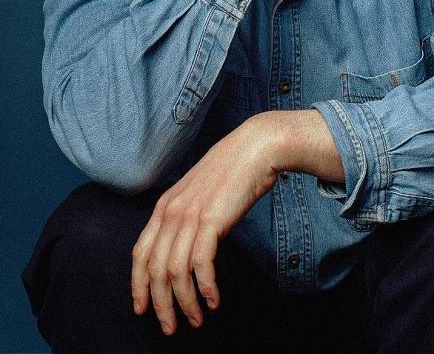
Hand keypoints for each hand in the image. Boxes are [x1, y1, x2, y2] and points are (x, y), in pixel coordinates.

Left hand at [131, 116, 277, 335]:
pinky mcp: (211, 220)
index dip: (138, 285)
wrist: (254, 149)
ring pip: (175, 272)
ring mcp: (190, 215)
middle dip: (160, 304)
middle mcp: (170, 212)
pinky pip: (201, 264)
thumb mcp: (198, 195)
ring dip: (185, 302)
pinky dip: (205, 287)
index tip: (141, 309)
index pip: (139, 254)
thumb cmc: (231, 171)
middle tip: (171, 327)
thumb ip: (187, 218)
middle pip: (154, 270)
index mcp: (164, 206)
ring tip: (196, 319)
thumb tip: (187, 250)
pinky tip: (214, 300)